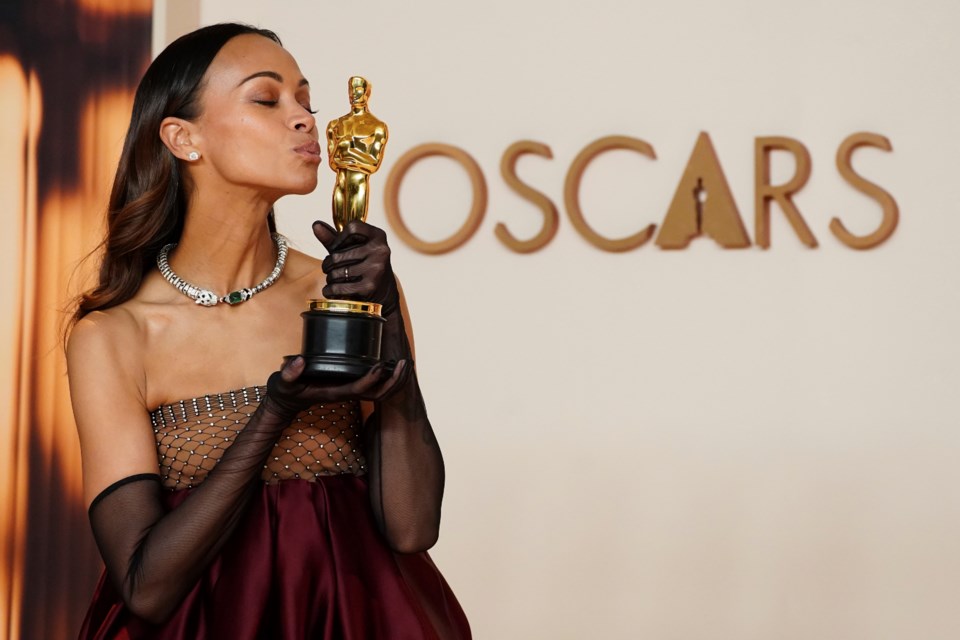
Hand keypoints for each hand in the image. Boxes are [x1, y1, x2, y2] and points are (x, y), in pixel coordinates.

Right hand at [264, 356, 407, 417]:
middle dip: (392, 382)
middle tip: (404, 363)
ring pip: (381, 392)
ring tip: (405, 362)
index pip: (358, 389)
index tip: (380, 365)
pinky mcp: (351, 385)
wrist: (287, 401)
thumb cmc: (286, 391)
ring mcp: (351, 391)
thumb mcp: (282, 382)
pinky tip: (394, 362)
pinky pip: (376, 385)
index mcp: (335, 393)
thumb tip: (299, 361)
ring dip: (395, 380)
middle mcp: (347, 394)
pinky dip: (389, 376)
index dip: (371, 379)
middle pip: (377, 394)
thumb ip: (289, 373)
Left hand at [313, 219, 399, 315]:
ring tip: (333, 279)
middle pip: (337, 254)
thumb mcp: (354, 248)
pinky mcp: (369, 286)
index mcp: (378, 236)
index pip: (352, 228)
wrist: (385, 291)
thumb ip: (334, 238)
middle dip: (328, 264)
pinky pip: (338, 287)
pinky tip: (330, 290)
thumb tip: (316, 225)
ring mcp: (375, 269)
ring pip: (336, 272)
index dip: (338, 239)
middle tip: (328, 268)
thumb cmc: (365, 265)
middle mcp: (380, 250)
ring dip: (329, 278)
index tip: (335, 248)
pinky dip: (329, 290)